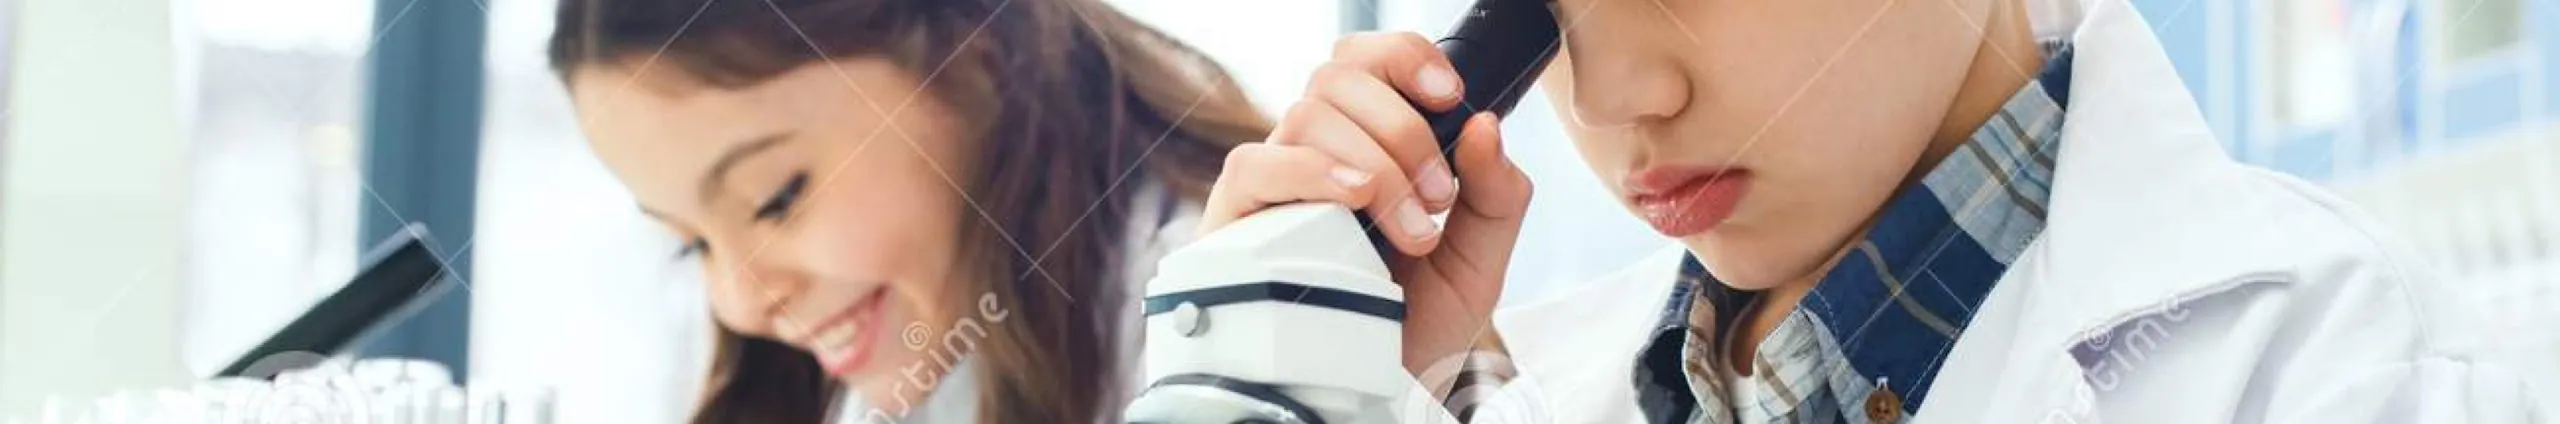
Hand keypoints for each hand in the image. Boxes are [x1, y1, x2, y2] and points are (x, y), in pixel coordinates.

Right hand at [1194, 32, 1534, 386]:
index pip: (1366, 61)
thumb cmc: (1416, 324)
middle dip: (1403, 127)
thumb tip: (1485, 124)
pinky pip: (1256, 164)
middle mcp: (1313, 153)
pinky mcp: (1236, 221)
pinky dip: (1310, 171)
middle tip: (1439, 195)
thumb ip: (1496, 194)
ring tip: (1410, 230)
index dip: (1404, 57)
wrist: (1376, 393)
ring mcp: (1273, 184)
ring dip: (1374, 164)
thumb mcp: (1478, 261)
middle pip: (1337, 77)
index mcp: (1366, 144)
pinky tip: (1352, 201)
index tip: (1450, 94)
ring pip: (1307, 115)